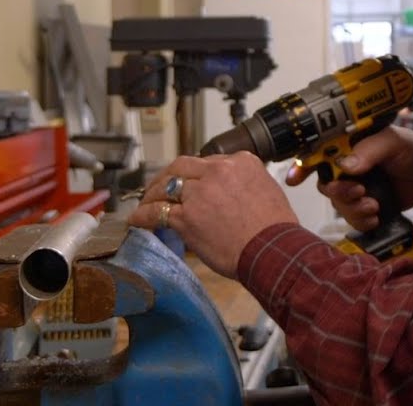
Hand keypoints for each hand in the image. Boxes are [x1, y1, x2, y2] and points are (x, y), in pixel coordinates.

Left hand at [127, 152, 296, 278]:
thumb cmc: (276, 230)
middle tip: (160, 187)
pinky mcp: (186, 217)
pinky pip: (157, 211)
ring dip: (153, 194)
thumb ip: (246, 185)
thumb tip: (233, 194)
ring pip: (166, 185)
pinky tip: (137, 219)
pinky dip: (143, 215)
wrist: (273, 251)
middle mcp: (219, 171)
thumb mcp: (267, 191)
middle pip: (183, 166)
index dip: (197, 174)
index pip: (210, 162)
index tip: (191, 183)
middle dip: (168, 176)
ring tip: (146, 202)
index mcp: (242, 162)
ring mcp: (200, 193)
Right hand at [285, 125, 412, 231]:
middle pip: (325, 183)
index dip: (303, 165)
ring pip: (338, 204)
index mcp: (348, 145)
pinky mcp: (364, 206)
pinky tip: (375, 217)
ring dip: (353, 208)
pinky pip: (351, 219)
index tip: (296, 178)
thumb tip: (346, 164)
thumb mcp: (394, 142)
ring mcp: (355, 188)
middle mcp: (347, 166)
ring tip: (374, 205)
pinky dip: (361, 221)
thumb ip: (371, 150)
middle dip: (339, 192)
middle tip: (359, 192)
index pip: (319, 153)